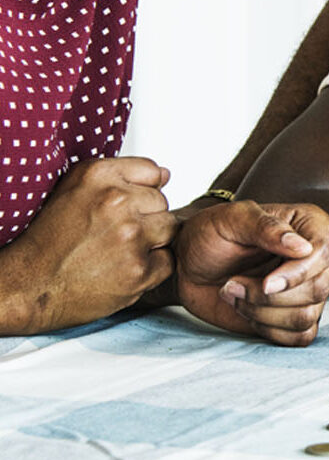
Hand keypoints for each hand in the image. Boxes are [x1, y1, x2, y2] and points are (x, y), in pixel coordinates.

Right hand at [0, 156, 174, 333]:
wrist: (27, 286)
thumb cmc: (48, 240)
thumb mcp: (74, 189)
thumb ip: (122, 174)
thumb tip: (166, 175)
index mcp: (99, 175)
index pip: (154, 172)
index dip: (140, 192)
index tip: (124, 207)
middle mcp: (116, 201)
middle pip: (162, 202)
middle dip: (145, 217)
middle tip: (115, 234)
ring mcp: (130, 236)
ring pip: (169, 228)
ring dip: (152, 241)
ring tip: (121, 250)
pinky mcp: (138, 270)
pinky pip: (167, 261)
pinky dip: (151, 268)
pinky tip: (124, 269)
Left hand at [174, 200, 328, 346]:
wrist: (189, 264)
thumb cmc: (211, 234)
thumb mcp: (233, 219)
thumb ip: (267, 228)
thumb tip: (303, 247)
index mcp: (309, 225)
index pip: (322, 254)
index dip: (297, 274)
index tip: (266, 283)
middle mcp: (315, 257)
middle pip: (318, 289)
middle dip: (269, 297)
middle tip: (234, 283)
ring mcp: (306, 288)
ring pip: (306, 316)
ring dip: (263, 313)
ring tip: (236, 294)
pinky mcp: (293, 316)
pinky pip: (299, 337)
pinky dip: (269, 330)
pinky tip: (247, 311)